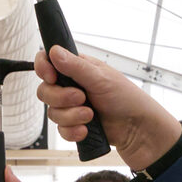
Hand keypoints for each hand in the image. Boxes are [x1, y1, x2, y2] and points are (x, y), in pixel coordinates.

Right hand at [36, 47, 181, 170]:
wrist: (137, 129)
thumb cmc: (127, 99)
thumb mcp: (101, 78)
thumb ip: (75, 66)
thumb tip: (54, 51)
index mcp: (77, 68)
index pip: (48, 62)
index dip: (44, 68)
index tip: (51, 76)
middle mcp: (71, 86)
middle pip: (45, 90)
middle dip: (61, 98)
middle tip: (81, 98)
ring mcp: (72, 107)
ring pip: (52, 112)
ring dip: (71, 116)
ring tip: (90, 115)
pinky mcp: (74, 124)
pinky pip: (60, 129)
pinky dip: (73, 130)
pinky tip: (87, 129)